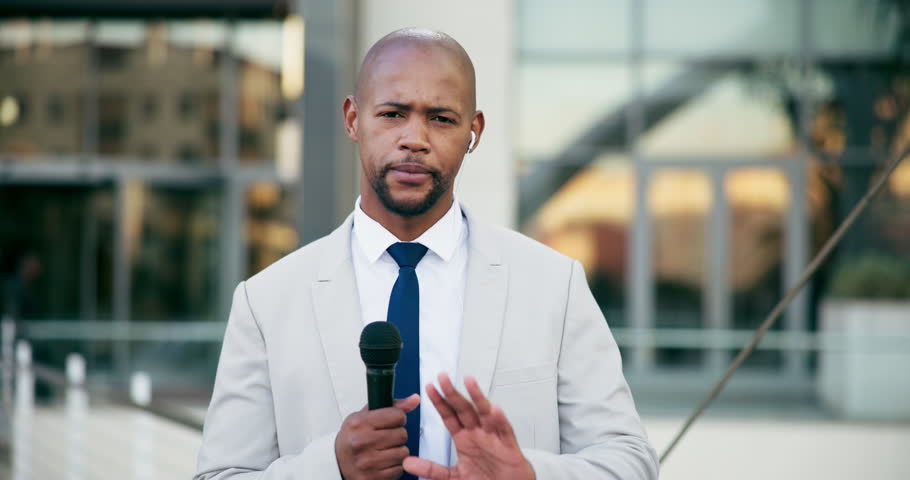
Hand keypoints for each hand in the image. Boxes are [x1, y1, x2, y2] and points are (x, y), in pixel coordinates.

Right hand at [335, 394, 419, 479]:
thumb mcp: (365, 415)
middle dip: (398, 435)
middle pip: (402, 434)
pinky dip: (395, 466)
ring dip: (398, 451)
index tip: (391, 421)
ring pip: (403, 453)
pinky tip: (383, 462)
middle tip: (386, 437)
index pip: (397, 415)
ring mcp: (366, 462)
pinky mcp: (372, 477)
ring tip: (385, 450)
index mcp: (359, 423)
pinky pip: (399, 469)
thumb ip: (392, 406)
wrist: (337, 461)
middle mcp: (361, 442)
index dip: (398, 418)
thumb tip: (415, 399)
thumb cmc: (353, 437)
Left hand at [403, 374, 534, 479]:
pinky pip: (504, 430)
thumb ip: (432, 469)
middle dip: (452, 393)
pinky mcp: (508, 446)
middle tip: (442, 378)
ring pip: (484, 413)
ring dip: (477, 397)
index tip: (429, 388)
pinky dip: (500, 419)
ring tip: (469, 382)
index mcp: (464, 438)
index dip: (439, 402)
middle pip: (463, 409)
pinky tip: (495, 409)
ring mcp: (493, 437)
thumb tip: (408, 463)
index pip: (449, 416)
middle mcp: (477, 433)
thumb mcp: (454, 476)